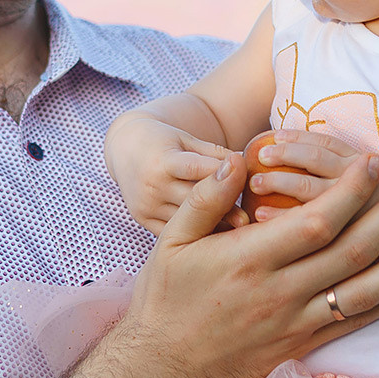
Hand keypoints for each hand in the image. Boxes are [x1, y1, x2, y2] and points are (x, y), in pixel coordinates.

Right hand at [100, 151, 378, 377]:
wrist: (161, 371)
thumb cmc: (165, 299)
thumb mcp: (171, 242)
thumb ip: (204, 198)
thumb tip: (237, 160)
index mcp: (249, 261)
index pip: (314, 222)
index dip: (349, 191)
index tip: (373, 161)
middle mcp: (280, 293)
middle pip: (352, 251)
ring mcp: (297, 323)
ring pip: (367, 291)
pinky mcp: (305, 344)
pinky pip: (359, 322)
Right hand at [104, 112, 247, 234]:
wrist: (126, 150)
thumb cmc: (164, 141)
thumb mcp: (186, 139)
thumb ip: (213, 153)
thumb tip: (243, 166)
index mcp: (162, 161)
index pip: (196, 170)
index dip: (223, 176)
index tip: (249, 183)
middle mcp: (151, 186)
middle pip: (194, 201)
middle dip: (225, 207)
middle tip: (252, 217)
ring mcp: (146, 207)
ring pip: (186, 222)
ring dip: (215, 225)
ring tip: (240, 230)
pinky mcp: (144, 221)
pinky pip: (174, 233)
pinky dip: (196, 235)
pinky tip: (218, 238)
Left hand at [245, 130, 378, 220]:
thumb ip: (358, 176)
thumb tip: (319, 164)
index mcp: (370, 166)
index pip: (329, 143)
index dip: (299, 137)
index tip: (275, 135)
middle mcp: (364, 181)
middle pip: (315, 159)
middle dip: (284, 153)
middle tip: (261, 154)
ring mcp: (356, 211)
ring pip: (307, 187)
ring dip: (277, 180)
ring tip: (256, 181)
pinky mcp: (346, 239)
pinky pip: (303, 225)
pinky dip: (278, 217)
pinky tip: (259, 215)